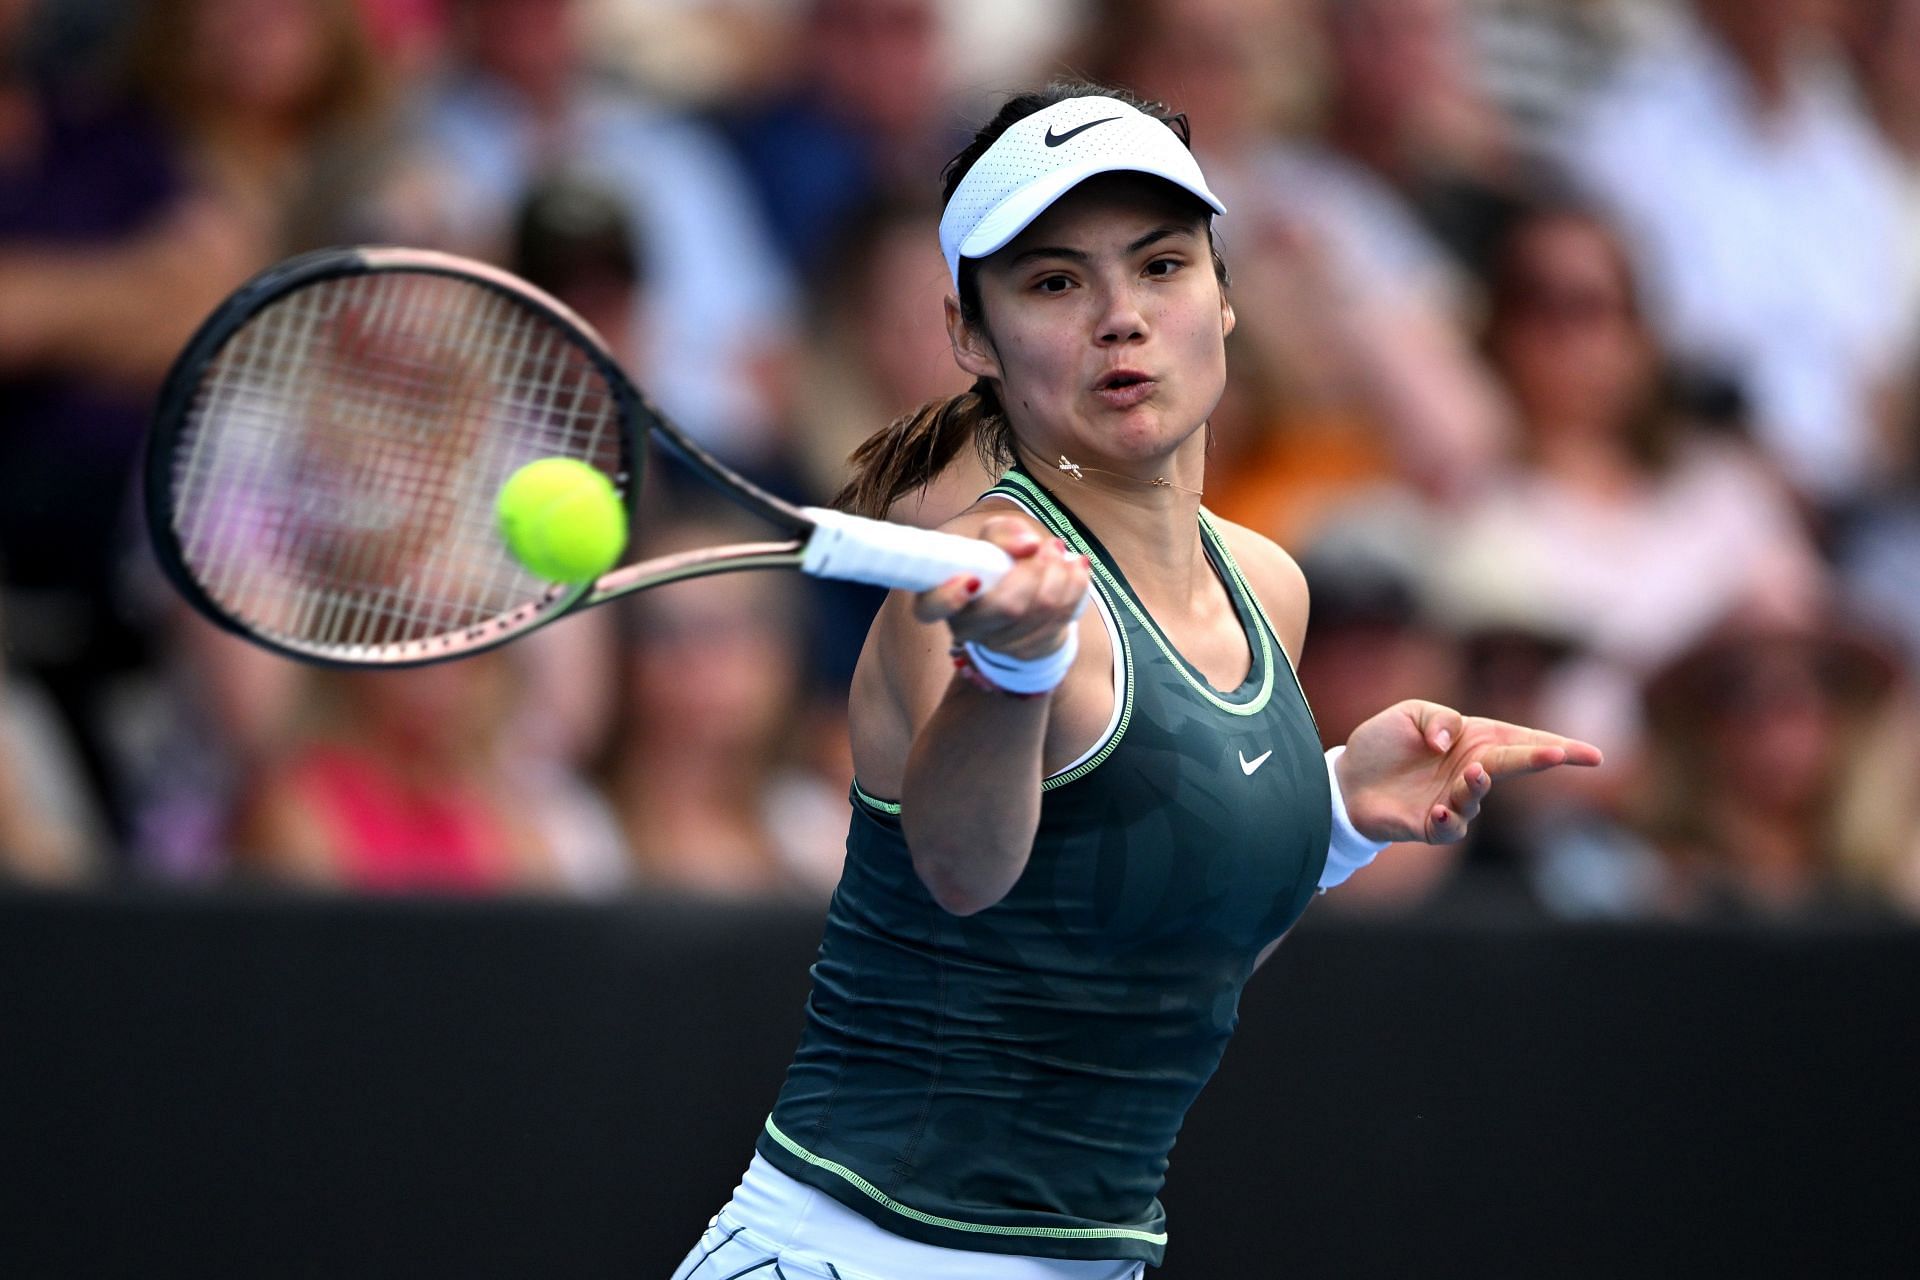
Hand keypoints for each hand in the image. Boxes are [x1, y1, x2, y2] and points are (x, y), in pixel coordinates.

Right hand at [912, 516, 1089, 659]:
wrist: (1026, 596)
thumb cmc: (1000, 561)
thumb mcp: (995, 537)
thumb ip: (1005, 533)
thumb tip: (1028, 545)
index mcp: (942, 596)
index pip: (930, 608)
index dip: (948, 598)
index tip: (973, 580)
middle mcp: (965, 627)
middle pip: (1008, 607)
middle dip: (1038, 570)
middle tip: (1050, 545)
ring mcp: (997, 644)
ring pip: (1042, 612)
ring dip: (1063, 576)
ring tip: (1066, 555)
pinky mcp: (1028, 652)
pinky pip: (1061, 621)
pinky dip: (1075, 590)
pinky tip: (1077, 571)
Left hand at [1338, 700, 1602, 844]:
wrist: (1347, 776)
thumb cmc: (1385, 742)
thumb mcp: (1410, 713)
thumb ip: (1438, 718)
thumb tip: (1452, 742)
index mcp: (1476, 740)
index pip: (1524, 741)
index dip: (1559, 748)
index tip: (1593, 756)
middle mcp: (1472, 771)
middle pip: (1513, 766)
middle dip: (1539, 760)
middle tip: (1558, 755)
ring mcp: (1455, 799)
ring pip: (1478, 797)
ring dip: (1479, 786)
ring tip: (1473, 773)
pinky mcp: (1432, 824)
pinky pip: (1451, 829)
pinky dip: (1451, 821)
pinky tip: (1442, 810)